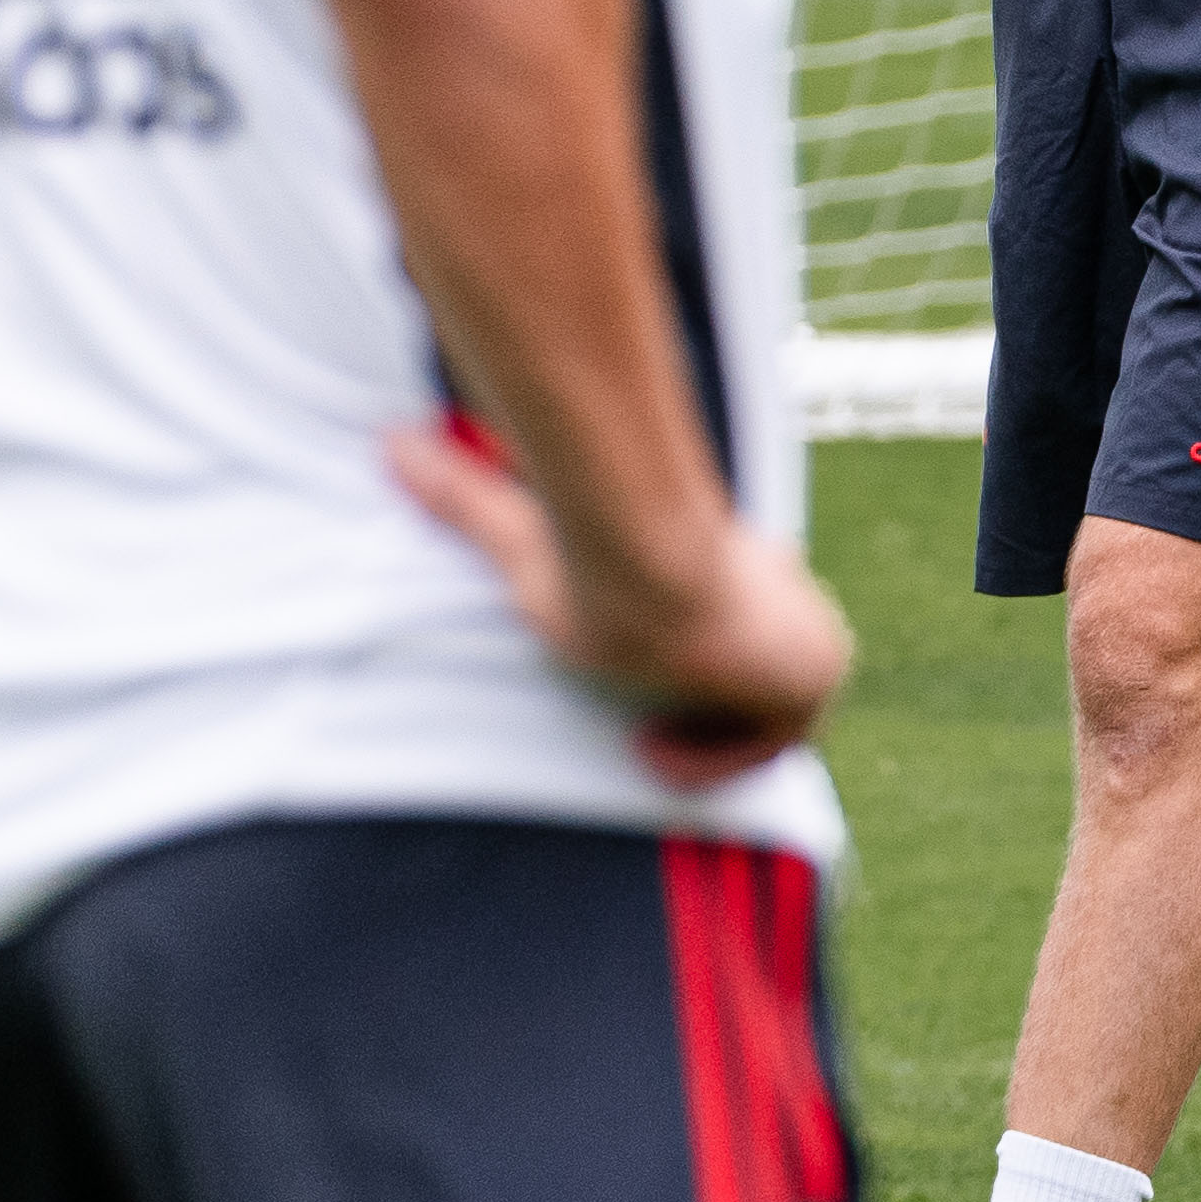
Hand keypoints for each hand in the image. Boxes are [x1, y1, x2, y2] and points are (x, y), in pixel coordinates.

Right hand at [383, 413, 853, 783]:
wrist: (643, 559)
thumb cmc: (591, 546)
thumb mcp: (526, 535)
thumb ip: (468, 498)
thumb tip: (387, 443)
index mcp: (746, 566)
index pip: (737, 632)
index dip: (688, 672)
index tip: (636, 695)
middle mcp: (791, 603)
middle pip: (755, 680)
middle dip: (697, 706)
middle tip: (636, 723)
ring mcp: (811, 645)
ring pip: (763, 717)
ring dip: (700, 734)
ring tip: (636, 737)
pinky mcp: (813, 682)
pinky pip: (771, 744)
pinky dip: (712, 758)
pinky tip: (649, 745)